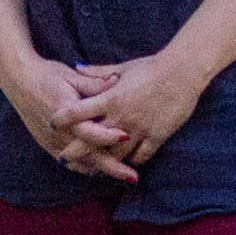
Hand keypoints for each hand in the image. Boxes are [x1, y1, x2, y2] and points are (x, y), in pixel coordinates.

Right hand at [0, 51, 137, 184]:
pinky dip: (85, 167)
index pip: (88, 130)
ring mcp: (52, 141)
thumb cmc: (47, 75)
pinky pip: (69, 163)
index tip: (127, 137)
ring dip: (101, 170)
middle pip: (88, 155)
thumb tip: (117, 80)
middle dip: (112, 167)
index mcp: (65, 110)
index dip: (108, 135)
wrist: (19, 80)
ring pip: (80, 163)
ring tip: (122, 175)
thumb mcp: (72, 75)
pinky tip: (100, 169)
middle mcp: (58, 131)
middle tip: (133, 177)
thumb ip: (95, 83)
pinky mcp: (48, 145)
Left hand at [61, 52, 208, 171]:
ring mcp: (139, 129)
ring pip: (115, 154)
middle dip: (76, 151)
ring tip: (92, 167)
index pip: (77, 112)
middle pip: (91, 141)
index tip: (52, 124)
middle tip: (64, 158)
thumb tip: (76, 67)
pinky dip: (131, 161)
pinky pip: (140, 156)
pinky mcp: (156, 137)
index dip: (62, 119)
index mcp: (110, 98)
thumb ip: (97, 72)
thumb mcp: (122, 68)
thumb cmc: (151, 67)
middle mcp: (121, 117)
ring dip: (103, 161)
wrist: (183, 73)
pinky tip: (124, 163)